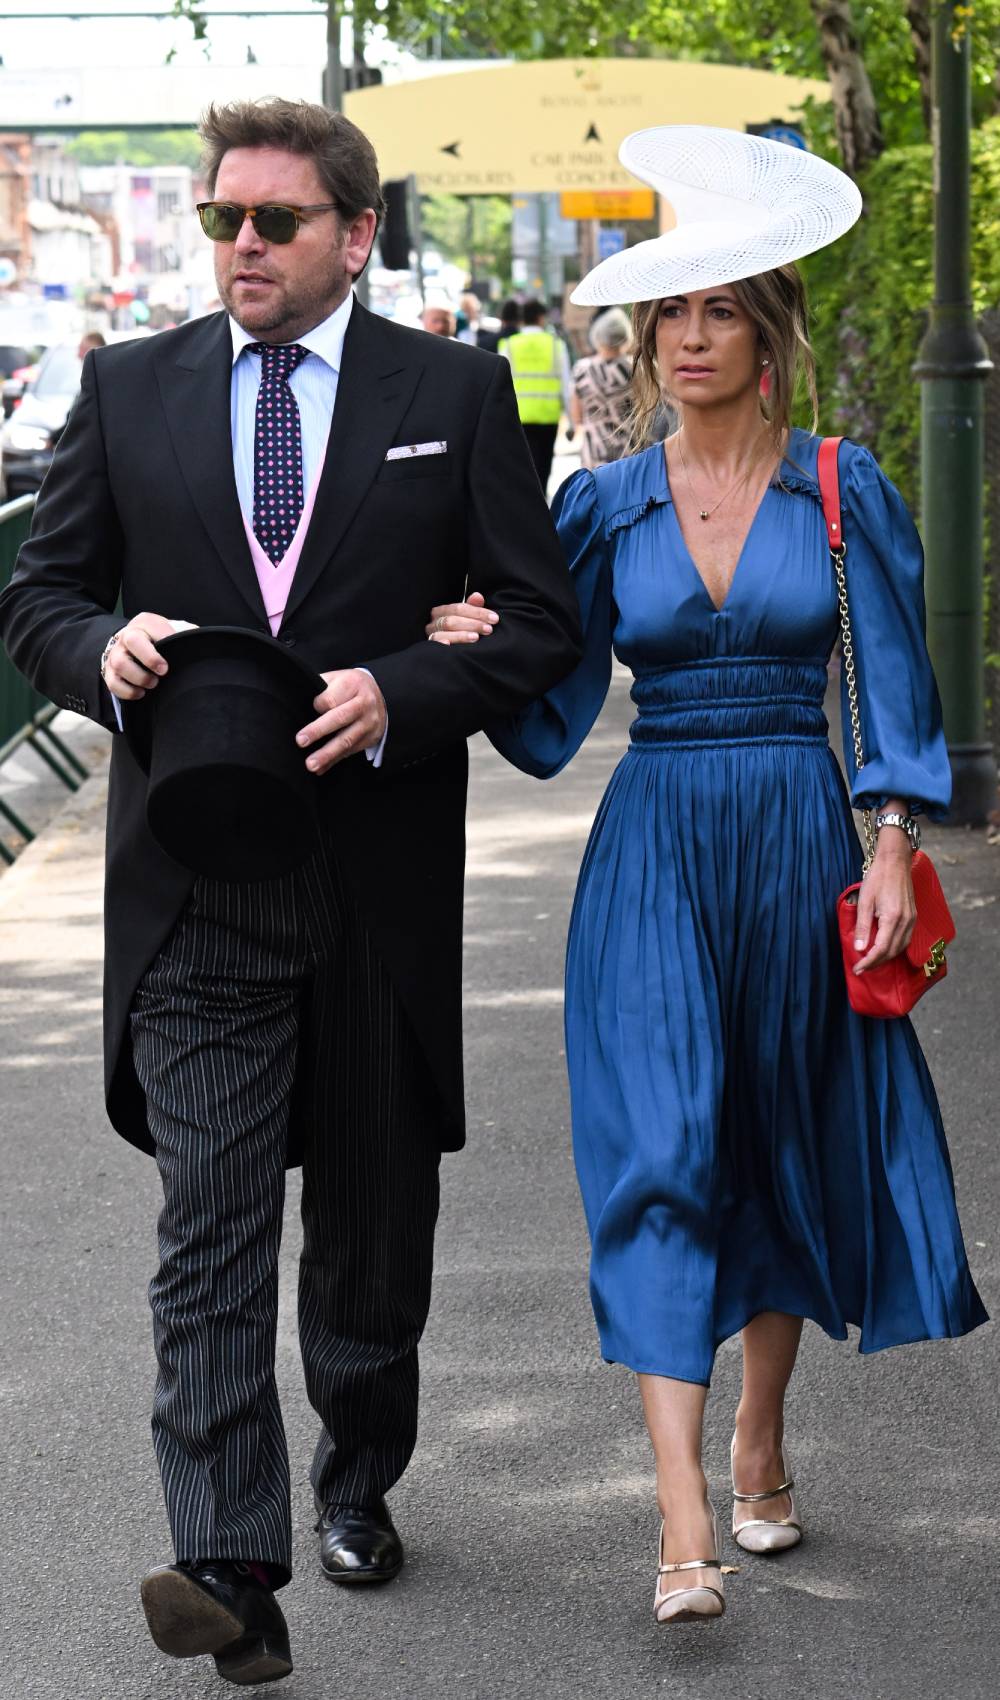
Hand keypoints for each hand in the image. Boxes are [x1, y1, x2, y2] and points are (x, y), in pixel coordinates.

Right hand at [101, 612, 181, 700]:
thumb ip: (186, 635)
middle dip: (149, 658)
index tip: (177, 654)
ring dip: (139, 677)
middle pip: (131, 641)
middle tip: (163, 671)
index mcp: (146, 623)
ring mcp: (116, 653)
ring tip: (153, 684)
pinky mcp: (109, 671)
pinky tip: (141, 693)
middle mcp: (127, 635)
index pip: (153, 626)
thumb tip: (201, 642)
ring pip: (120, 664)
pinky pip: (112, 682)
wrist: (133, 645)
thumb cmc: (159, 641)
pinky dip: (127, 691)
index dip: (165, 639)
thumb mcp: (171, 631)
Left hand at [296, 668, 386, 773]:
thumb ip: (320, 687)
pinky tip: (321, 768)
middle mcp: (364, 703)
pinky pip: (350, 752)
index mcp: (352, 684)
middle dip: (318, 731)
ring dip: (327, 754)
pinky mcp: (371, 738)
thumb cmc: (350, 688)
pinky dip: (334, 761)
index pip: (331, 699)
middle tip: (301, 741)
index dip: (317, 706)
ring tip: (311, 764)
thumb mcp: (337, 678)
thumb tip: (295, 700)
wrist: (381, 696)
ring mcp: (369, 722)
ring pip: (347, 739)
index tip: (309, 710)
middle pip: (340, 718)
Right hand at [425, 590, 498, 644]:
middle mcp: (434, 622)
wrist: (449, 653)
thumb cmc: (462, 630)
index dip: (478, 613)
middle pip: (452, 620)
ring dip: (461, 635)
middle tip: (488, 629)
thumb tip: (478, 595)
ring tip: (476, 637)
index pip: (460, 608)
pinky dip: (440, 644)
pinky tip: (449, 645)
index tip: (494, 618)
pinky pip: (434, 645)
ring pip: (443, 632)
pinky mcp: (430, 648)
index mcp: (442, 611)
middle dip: (472, 624)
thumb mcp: (468, 618)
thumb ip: (473, 607)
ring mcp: (431, 635)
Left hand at [852, 833, 916, 973]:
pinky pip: (905, 940)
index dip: (868, 962)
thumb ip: (862, 926)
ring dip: (885, 958)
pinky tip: (884, 949)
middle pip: (891, 952)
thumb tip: (859, 948)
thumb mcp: (864, 901)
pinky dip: (894, 949)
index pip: (880, 949)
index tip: (857, 969)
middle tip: (861, 968)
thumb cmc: (878, 878)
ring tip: (870, 962)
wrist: (895, 862)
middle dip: (876, 963)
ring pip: (900, 948)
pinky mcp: (913, 917)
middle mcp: (906, 922)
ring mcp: (912, 920)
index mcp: (893, 918)